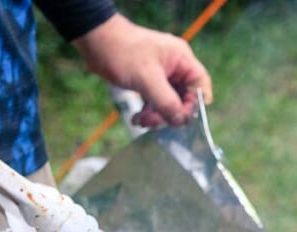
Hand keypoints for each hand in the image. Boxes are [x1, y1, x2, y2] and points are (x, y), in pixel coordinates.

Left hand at [74, 14, 212, 127]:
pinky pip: (153, 102)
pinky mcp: (146, 82)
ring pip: (167, 102)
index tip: (182, 120)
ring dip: (156, 115)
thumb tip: (180, 120)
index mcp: (181, 59)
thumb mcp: (146, 78)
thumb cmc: (123, 52)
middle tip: (154, 123)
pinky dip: (147, 112)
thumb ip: (165, 100)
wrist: (97, 43)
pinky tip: (136, 119)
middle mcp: (174, 67)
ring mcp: (160, 75)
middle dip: (170, 112)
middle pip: (183, 97)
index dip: (196, 104)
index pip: (199, 84)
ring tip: (141, 121)